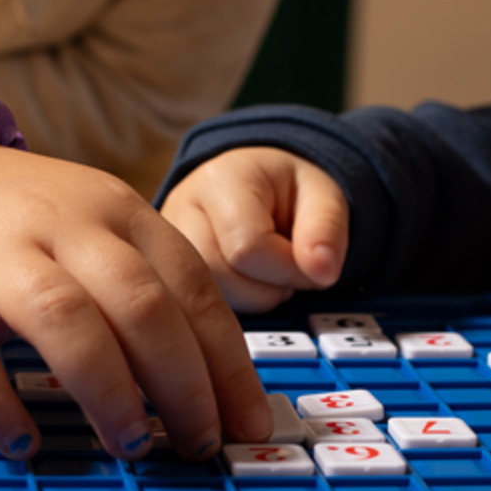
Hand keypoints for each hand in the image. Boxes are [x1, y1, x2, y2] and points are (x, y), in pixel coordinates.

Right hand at [0, 136, 274, 462]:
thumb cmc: (11, 221)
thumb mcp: (91, 228)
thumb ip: (144, 288)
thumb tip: (210, 384)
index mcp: (116, 211)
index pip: (191, 289)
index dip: (227, 364)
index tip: (245, 423)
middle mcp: (61, 225)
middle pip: (141, 305)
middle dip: (182, 384)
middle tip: (197, 444)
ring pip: (65, 319)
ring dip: (108, 390)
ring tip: (131, 444)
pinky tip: (23, 442)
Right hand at [160, 148, 348, 311]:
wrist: (259, 185)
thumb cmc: (287, 189)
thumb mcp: (322, 195)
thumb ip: (327, 229)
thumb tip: (322, 272)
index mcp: (220, 180)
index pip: (247, 249)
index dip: (289, 270)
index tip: (310, 266)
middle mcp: (179, 211)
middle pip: (216, 279)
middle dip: (265, 290)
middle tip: (286, 273)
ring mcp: (163, 246)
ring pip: (201, 302)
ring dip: (248, 302)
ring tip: (266, 276)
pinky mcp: (164, 274)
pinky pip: (194, 310)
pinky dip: (229, 307)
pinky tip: (246, 285)